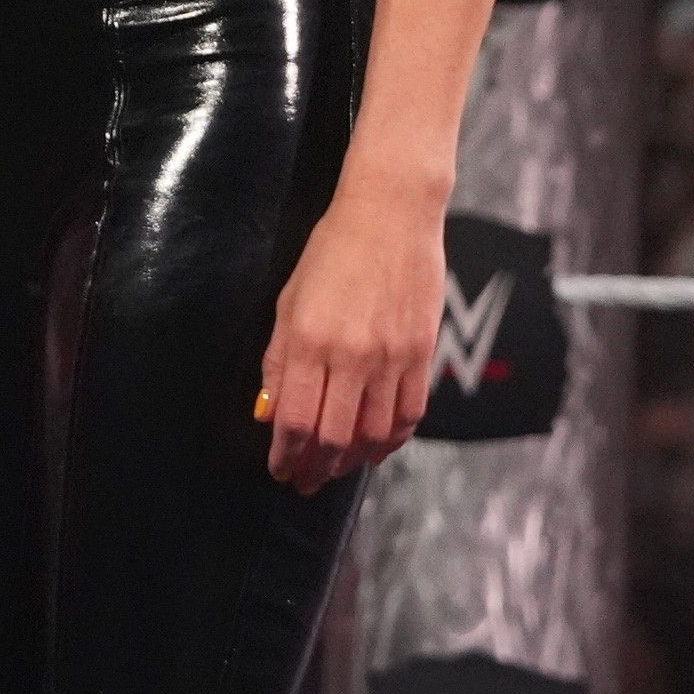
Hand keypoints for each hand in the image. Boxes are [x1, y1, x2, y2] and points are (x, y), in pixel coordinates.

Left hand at [260, 189, 444, 491]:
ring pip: (375, 435)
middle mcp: (352, 355)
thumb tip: (271, 412)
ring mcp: (392, 356)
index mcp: (311, 340)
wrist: (391, 213)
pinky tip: (376, 446)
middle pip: (334, 438)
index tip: (281, 470)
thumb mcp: (289, 300)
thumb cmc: (332, 250)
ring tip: (337, 467)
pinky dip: (392, 440)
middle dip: (316, 469)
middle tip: (306, 480)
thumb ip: (279, 360)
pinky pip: (410, 415)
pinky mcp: (422, 352)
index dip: (286, 456)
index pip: (296, 421)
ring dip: (353, 461)